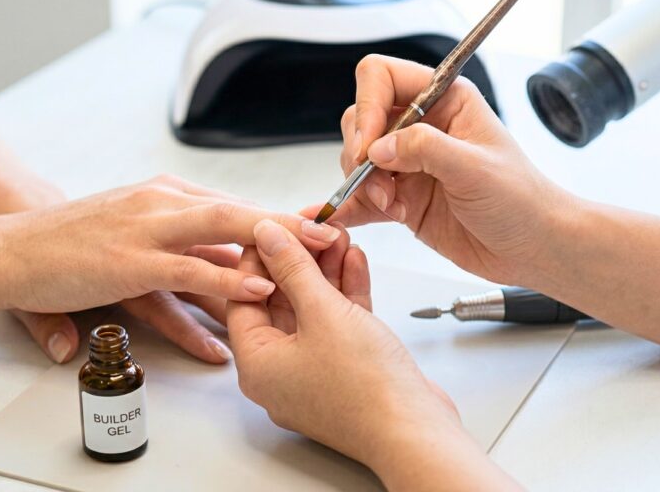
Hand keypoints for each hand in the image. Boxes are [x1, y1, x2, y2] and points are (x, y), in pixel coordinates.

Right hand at [0, 175, 341, 362]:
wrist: (10, 250)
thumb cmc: (73, 245)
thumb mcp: (136, 236)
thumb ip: (183, 249)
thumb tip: (228, 265)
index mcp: (165, 195)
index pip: (233, 204)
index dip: (278, 216)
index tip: (317, 225)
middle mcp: (161, 203)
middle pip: (239, 211)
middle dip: (290, 223)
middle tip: (335, 235)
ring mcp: (145, 230)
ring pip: (221, 230)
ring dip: (273, 243)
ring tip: (315, 258)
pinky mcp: (127, 263)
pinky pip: (187, 272)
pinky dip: (225, 280)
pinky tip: (255, 290)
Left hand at [227, 220, 462, 476]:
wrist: (415, 432)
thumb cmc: (365, 388)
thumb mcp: (322, 312)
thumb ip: (293, 269)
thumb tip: (268, 236)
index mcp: (257, 365)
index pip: (244, 298)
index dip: (259, 259)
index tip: (275, 228)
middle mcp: (280, 372)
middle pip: (280, 302)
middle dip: (300, 261)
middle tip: (312, 228)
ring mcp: (314, 373)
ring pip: (313, 311)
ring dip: (326, 272)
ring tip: (338, 235)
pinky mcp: (346, 372)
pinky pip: (337, 325)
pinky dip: (345, 294)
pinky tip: (355, 262)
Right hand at [303, 55, 576, 285]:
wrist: (533, 247)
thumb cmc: (522, 201)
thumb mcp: (476, 168)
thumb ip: (425, 149)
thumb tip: (379, 147)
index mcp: (445, 101)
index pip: (384, 78)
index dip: (368, 107)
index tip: (368, 145)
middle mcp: (423, 127)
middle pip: (362, 119)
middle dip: (361, 153)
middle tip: (378, 183)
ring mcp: (409, 164)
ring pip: (357, 160)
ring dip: (361, 184)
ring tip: (389, 206)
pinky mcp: (402, 199)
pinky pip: (362, 198)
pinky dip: (349, 207)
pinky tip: (342, 217)